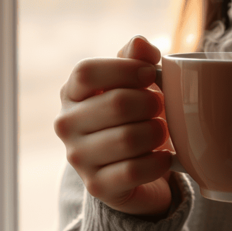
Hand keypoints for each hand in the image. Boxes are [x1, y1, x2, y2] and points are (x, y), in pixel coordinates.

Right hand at [54, 36, 174, 216]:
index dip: (125, 69)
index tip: (151, 74)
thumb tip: (139, 43)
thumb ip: (136, 59)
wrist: (133, 172)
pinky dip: (159, 162)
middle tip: (162, 107)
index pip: (86, 72)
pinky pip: (135, 170)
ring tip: (161, 132)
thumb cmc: (133, 116)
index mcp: (71, 94)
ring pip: (129, 138)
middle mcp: (66, 125)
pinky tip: (164, 157)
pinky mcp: (97, 187)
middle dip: (151, 103)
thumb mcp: (133, 83)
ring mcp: (79, 158)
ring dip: (157, 133)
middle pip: (116, 104)